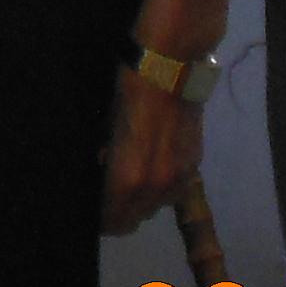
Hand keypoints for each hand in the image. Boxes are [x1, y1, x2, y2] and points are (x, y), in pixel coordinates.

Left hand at [102, 68, 204, 234]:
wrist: (172, 67)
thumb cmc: (128, 88)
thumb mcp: (105, 123)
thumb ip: (105, 158)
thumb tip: (100, 169)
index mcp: (130, 178)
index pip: (112, 219)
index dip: (100, 220)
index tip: (91, 213)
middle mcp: (157, 186)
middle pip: (133, 220)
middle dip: (117, 214)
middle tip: (104, 197)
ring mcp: (179, 178)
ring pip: (153, 207)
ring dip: (140, 200)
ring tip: (127, 178)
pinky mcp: (194, 165)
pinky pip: (171, 190)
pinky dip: (158, 185)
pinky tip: (150, 164)